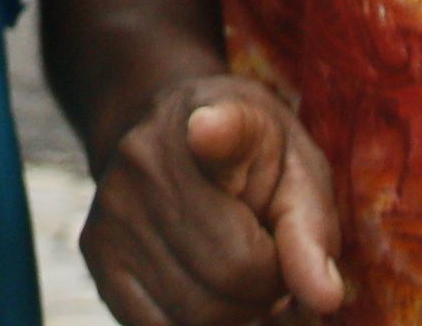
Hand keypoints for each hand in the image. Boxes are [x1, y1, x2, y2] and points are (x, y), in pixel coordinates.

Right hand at [81, 77, 346, 324]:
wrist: (173, 133)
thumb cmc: (253, 160)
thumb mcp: (297, 171)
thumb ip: (312, 232)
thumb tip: (324, 298)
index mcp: (214, 116)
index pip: (217, 132)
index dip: (216, 133)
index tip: (208, 130)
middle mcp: (147, 157)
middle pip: (232, 274)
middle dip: (271, 292)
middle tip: (276, 273)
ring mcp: (114, 207)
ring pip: (197, 313)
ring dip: (239, 316)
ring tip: (245, 282)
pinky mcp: (97, 252)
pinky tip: (210, 296)